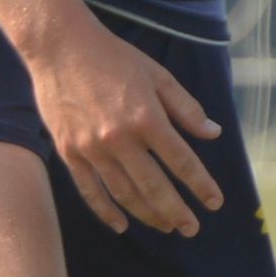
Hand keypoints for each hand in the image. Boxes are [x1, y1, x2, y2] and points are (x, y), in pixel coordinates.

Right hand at [20, 12, 226, 238]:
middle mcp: (119, 138)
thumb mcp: (158, 75)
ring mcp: (91, 148)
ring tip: (167, 227)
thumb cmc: (114, 58)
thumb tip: (213, 133)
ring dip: (148, 215)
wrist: (60, 47)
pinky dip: (106, 211)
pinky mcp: (69, 153)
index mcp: (146, 117)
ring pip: (124, 193)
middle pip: (154, 186)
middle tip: (192, 229)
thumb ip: (186, 108)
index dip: (201, 185)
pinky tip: (122, 225)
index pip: (181, 161)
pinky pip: (90, 191)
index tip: (215, 203)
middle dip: (176, 212)